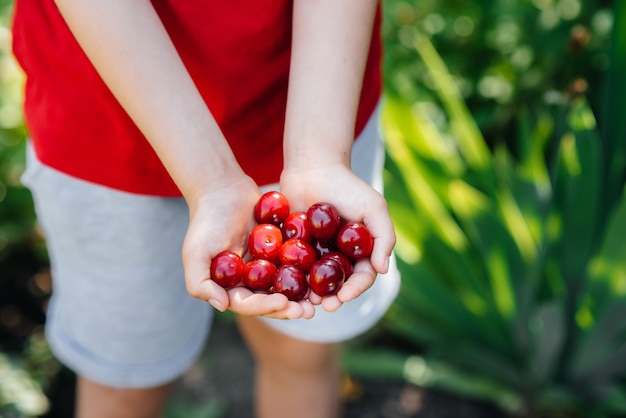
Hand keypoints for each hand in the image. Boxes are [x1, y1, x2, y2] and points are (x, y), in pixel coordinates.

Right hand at [182, 175, 314, 318]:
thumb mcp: (195, 252)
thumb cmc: (206, 221)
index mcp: (230, 286)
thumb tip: (222, 305)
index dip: (266, 307)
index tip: (283, 303)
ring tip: (316, 300)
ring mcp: (266, 266)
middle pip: (271, 300)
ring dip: (301, 296)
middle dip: (288, 308)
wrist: (223, 189)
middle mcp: (249, 280)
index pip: (249, 304)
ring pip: (286, 285)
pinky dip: (306, 271)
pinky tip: (321, 273)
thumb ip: (199, 283)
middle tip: (307, 311)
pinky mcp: (279, 250)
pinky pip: (295, 263)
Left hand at [280, 163, 395, 311]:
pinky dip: (291, 281)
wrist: (313, 169)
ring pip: (314, 282)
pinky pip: (293, 269)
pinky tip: (286, 288)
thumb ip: (384, 237)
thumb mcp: (374, 208)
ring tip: (306, 303)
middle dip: (333, 299)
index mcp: (360, 252)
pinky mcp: (294, 250)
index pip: (361, 277)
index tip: (344, 297)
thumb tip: (383, 269)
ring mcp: (315, 255)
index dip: (355, 290)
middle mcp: (339, 257)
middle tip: (325, 306)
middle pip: (338, 286)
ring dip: (312, 295)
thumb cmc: (348, 187)